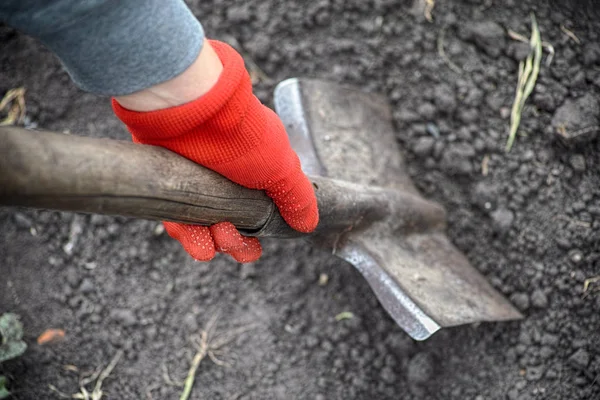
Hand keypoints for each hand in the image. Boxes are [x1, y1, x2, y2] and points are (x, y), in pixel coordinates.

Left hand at [112, 40, 317, 262]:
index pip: (255, 214)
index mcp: (253, 176)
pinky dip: (188, 236)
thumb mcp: (282, 169)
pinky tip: (199, 243)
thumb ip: (297, 197)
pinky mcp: (171, 185)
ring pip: (202, 227)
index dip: (255, 236)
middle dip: (233, 243)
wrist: (194, 113)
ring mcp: (195, 183)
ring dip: (211, 243)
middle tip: (231, 240)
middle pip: (227, 226)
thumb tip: (309, 223)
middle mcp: (224, 180)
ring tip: (213, 241)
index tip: (255, 244)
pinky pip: (177, 219)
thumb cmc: (243, 136)